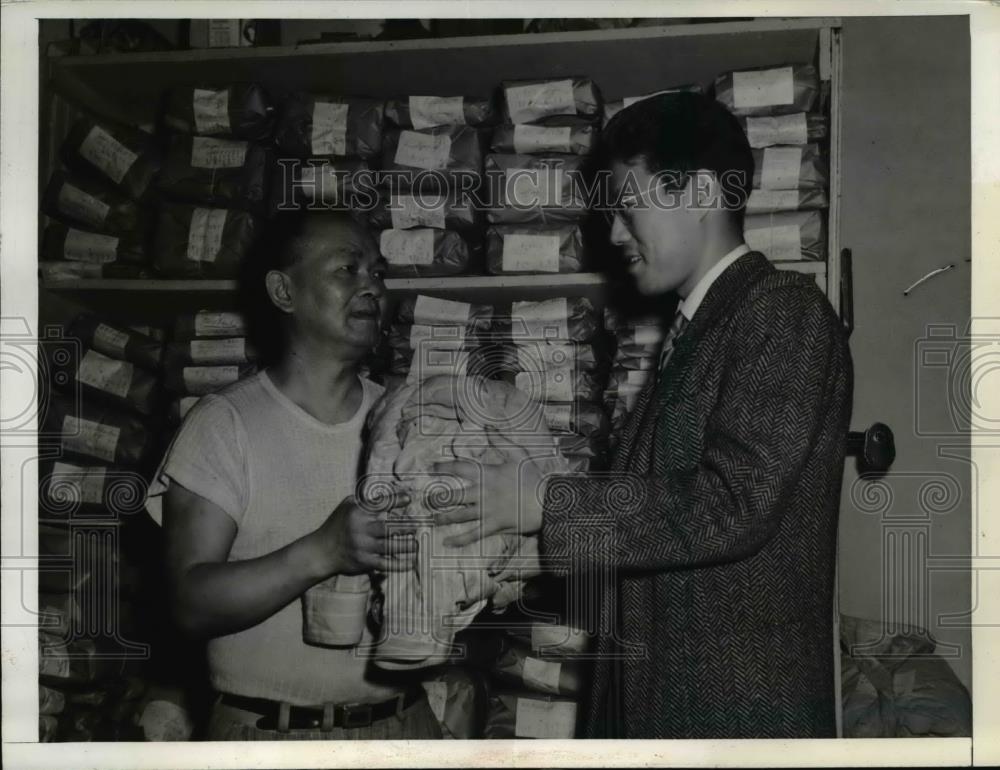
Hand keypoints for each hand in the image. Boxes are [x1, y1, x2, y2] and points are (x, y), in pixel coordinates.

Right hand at [311, 487, 416, 576]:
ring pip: (390, 546)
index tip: (409, 499)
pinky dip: (400, 564)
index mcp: (357, 512)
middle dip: (406, 527)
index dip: (396, 500)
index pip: (379, 504)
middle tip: (418, 526)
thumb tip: (390, 495)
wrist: (321, 551)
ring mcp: (362, 546)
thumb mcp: (347, 506)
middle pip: (388, 527)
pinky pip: (386, 564)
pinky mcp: (364, 562)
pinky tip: (411, 562)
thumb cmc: (338, 524)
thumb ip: (366, 500)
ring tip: (417, 544)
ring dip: (407, 545)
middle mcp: (360, 529)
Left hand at [431, 430, 547, 547]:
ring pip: (459, 515)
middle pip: (453, 495)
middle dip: (437, 498)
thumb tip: (487, 426)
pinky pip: (473, 534)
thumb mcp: (518, 454)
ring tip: (432, 519)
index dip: (443, 467)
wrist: (547, 502)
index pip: (459, 468)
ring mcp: (487, 511)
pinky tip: (447, 542)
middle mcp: (482, 492)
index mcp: (487, 474)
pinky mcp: (493, 525)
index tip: (431, 468)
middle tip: (425, 500)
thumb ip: (501, 440)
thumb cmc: (533, 477)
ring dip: (443, 518)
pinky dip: (460, 539)